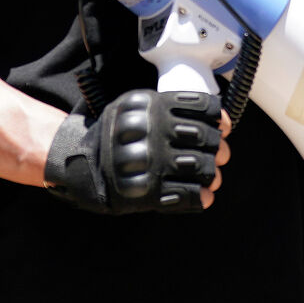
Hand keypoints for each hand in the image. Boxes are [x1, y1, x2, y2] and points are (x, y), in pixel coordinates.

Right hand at [44, 89, 229, 213]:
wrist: (81, 167)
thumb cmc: (118, 136)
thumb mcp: (136, 108)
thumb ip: (173, 109)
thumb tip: (222, 123)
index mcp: (145, 106)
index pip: (199, 106)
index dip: (217, 117)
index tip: (221, 126)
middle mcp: (145, 132)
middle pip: (203, 137)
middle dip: (218, 147)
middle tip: (220, 153)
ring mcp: (146, 163)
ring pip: (200, 166)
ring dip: (213, 172)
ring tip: (211, 175)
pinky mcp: (146, 192)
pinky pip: (187, 195)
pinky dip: (201, 196)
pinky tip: (204, 194)